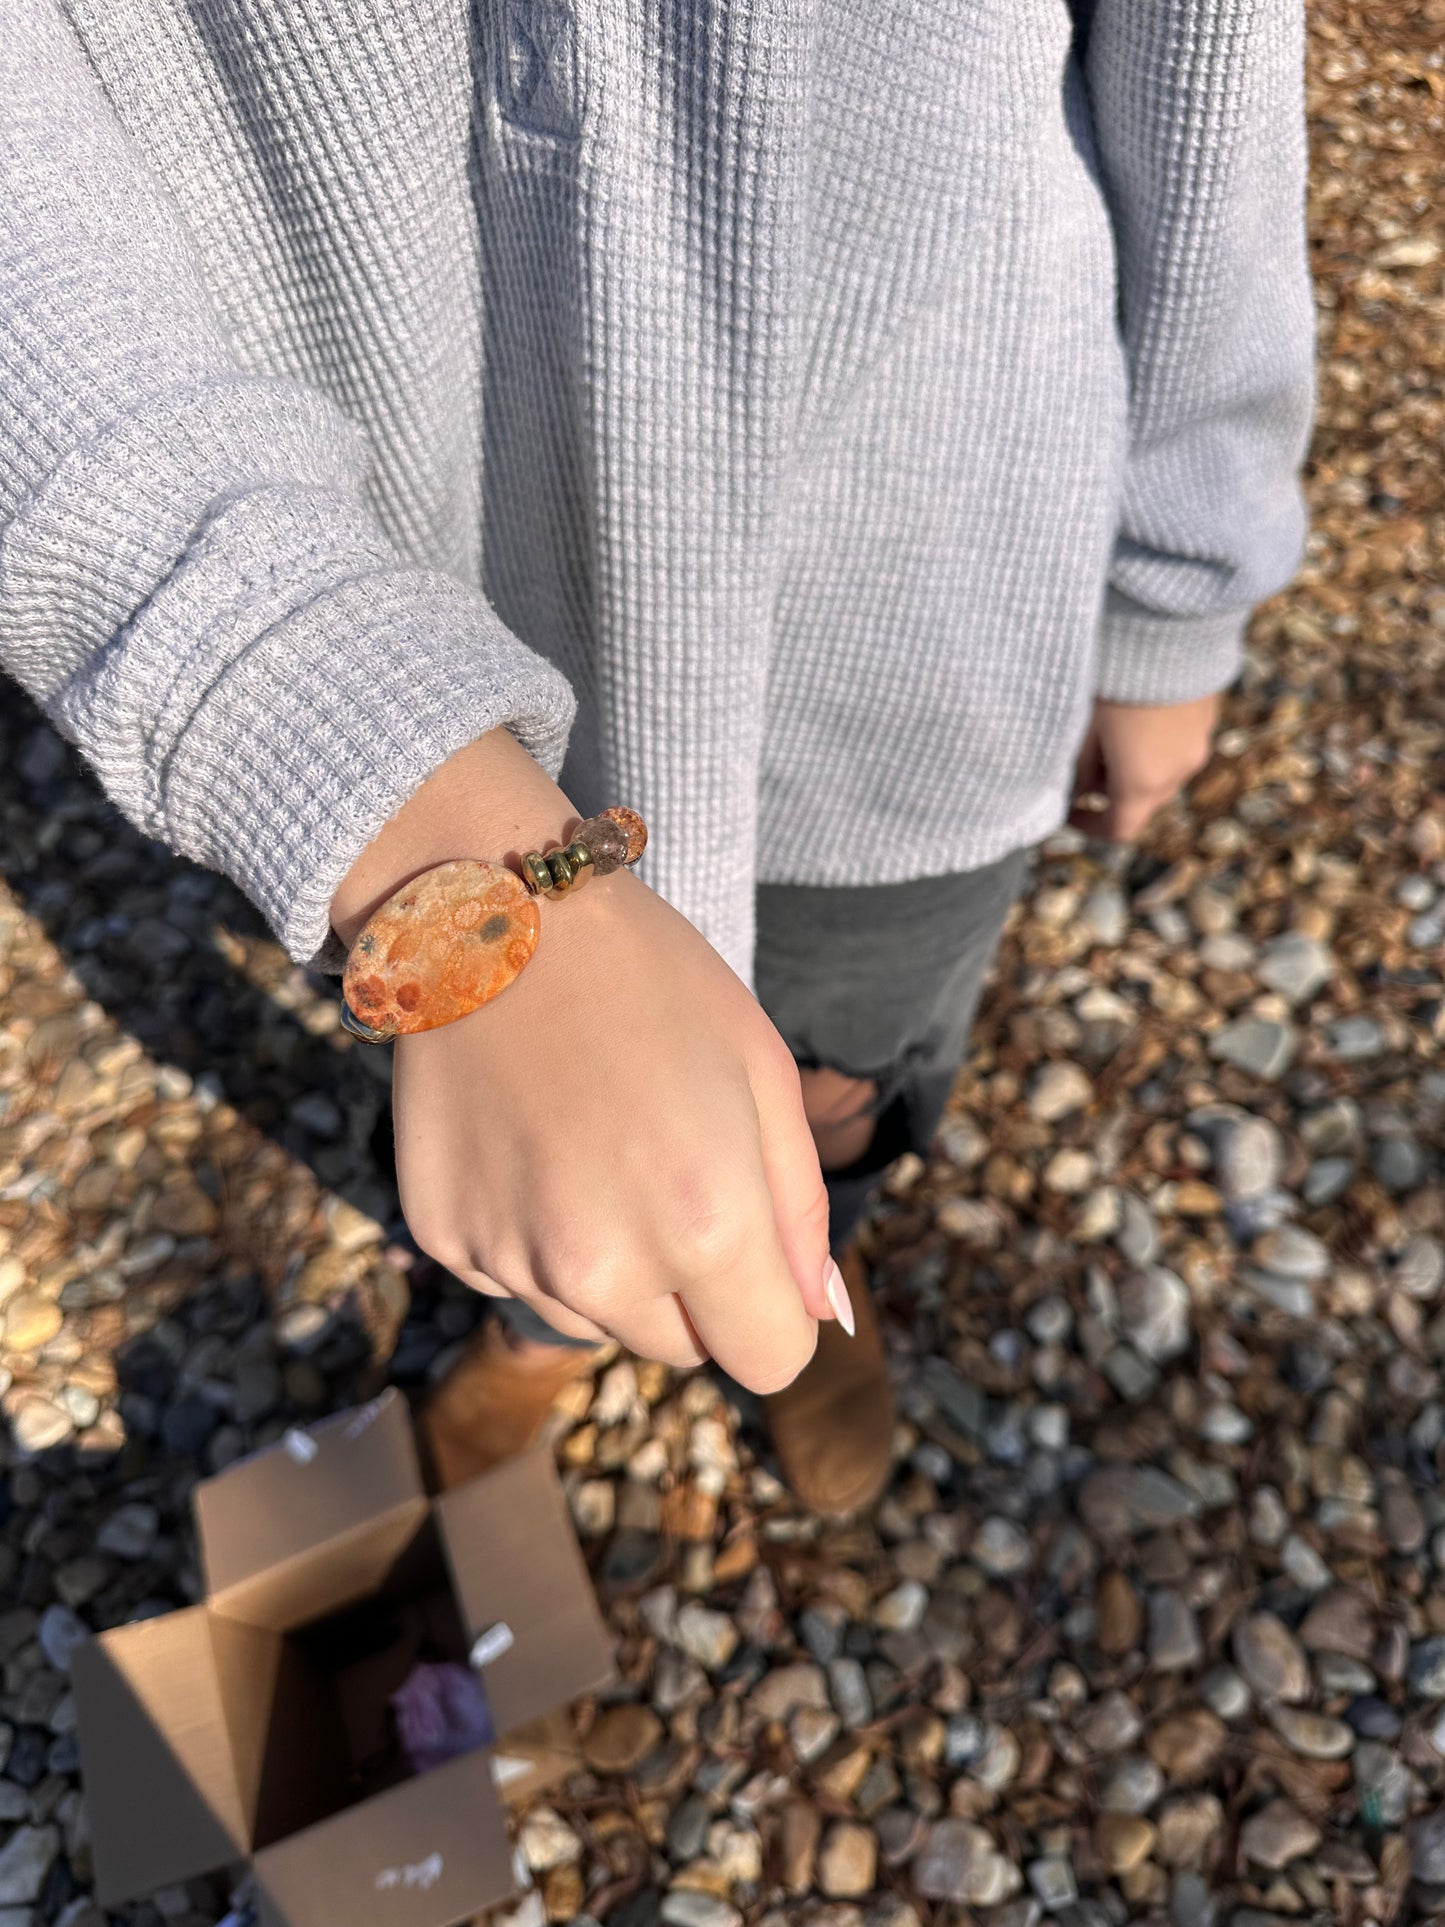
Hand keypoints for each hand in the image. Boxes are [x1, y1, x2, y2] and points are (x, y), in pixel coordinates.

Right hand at [331, 729, 839, 1391]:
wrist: (488, 912)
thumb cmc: (649, 980)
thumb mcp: (762, 1071)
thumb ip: (801, 1209)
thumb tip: (823, 1313)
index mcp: (707, 1224)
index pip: (769, 1359)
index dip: (772, 1309)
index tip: (754, 1250)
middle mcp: (604, 1267)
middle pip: (680, 1349)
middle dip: (692, 1289)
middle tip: (666, 1170)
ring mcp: (512, 1258)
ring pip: (595, 1318)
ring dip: (609, 1264)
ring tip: (592, 1143)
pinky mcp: (445, 1239)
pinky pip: (515, 1277)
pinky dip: (531, 1233)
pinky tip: (529, 1140)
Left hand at [1068, 693, 1221, 842]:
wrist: (1167, 624)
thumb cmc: (1112, 678)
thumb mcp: (1082, 727)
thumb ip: (1078, 768)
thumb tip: (1077, 789)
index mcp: (1143, 783)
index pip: (1119, 830)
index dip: (1090, 827)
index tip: (1068, 811)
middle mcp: (1179, 771)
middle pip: (1144, 802)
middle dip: (1113, 793)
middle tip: (1084, 765)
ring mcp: (1199, 742)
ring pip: (1165, 773)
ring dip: (1138, 767)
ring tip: (1111, 732)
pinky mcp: (1208, 715)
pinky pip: (1180, 744)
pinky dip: (1158, 744)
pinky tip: (1137, 712)